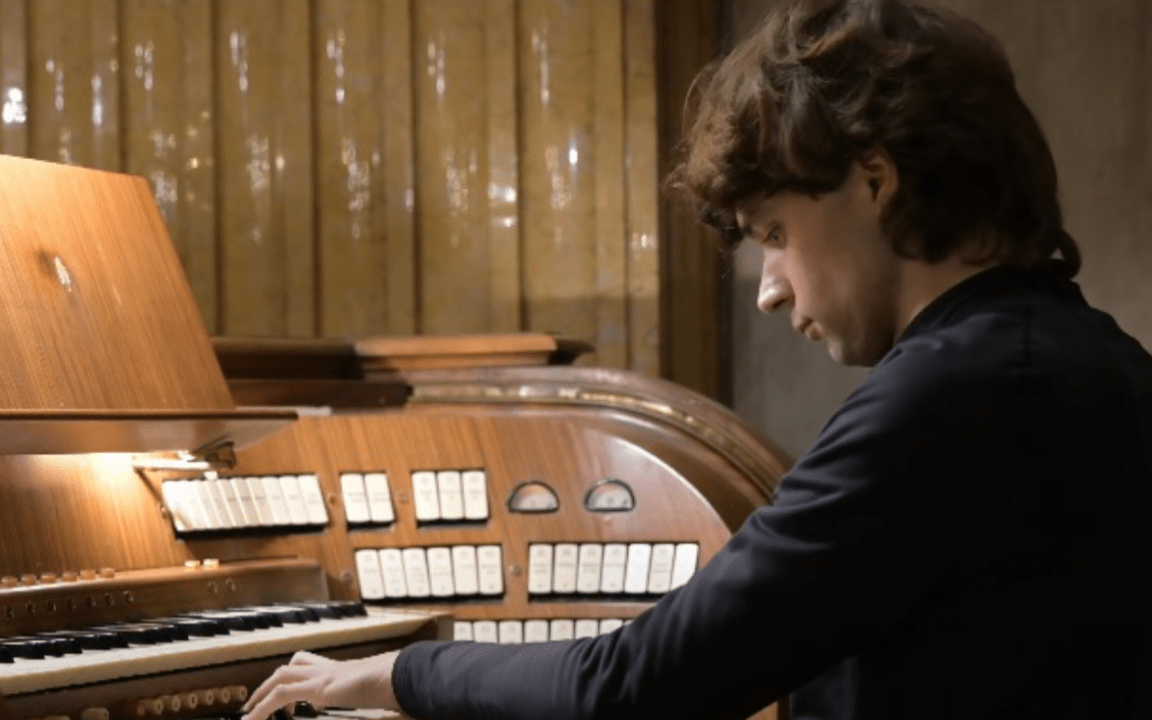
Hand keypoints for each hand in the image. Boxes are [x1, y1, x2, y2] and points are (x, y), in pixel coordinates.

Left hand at [241, 649, 409, 719]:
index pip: (312, 666)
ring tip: (249, 713)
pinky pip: (281, 695)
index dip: (298, 678)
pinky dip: (263, 707)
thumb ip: (373, 696)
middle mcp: (330, 669)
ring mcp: (323, 675)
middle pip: (292, 665)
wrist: (398, 676)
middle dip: (271, 682)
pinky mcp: (318, 687)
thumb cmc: (396, 686)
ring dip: (262, 693)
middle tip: (257, 702)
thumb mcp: (380, 694)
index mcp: (343, 671)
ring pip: (282, 675)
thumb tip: (388, 705)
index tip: (292, 702)